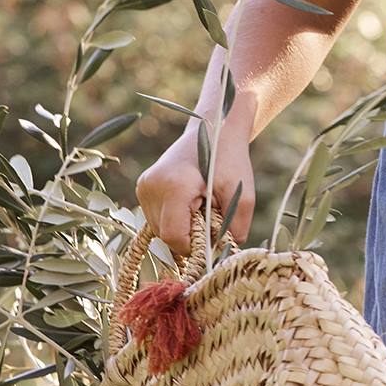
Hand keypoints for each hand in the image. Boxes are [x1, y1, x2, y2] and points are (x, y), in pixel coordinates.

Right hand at [135, 129, 255, 259]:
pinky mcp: (143, 187)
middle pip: (166, 236)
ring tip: (200, 206)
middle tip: (210, 217)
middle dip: (190, 236)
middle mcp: (151, 187)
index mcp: (173, 187)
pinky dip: (174, 218)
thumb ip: (235, 229)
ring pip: (159, 229)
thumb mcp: (242, 196)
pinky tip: (190, 203)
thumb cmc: (230, 160)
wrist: (214, 129)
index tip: (212, 237)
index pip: (174, 237)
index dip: (194, 246)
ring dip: (182, 227)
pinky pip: (157, 217)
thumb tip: (223, 256)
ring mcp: (144, 186)